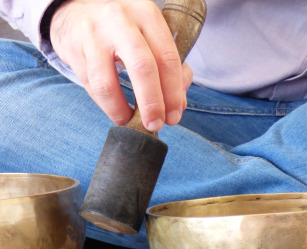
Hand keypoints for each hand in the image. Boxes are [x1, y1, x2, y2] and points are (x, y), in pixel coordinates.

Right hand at [50, 0, 192, 130]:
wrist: (76, 11)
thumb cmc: (124, 31)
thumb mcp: (150, 39)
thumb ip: (169, 69)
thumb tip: (177, 105)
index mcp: (147, 15)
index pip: (167, 58)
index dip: (173, 94)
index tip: (174, 116)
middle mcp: (121, 20)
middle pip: (143, 68)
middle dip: (152, 104)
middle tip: (155, 125)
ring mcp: (93, 33)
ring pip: (108, 84)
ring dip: (121, 111)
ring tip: (129, 121)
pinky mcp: (73, 48)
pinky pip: (91, 87)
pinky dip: (106, 105)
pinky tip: (115, 109)